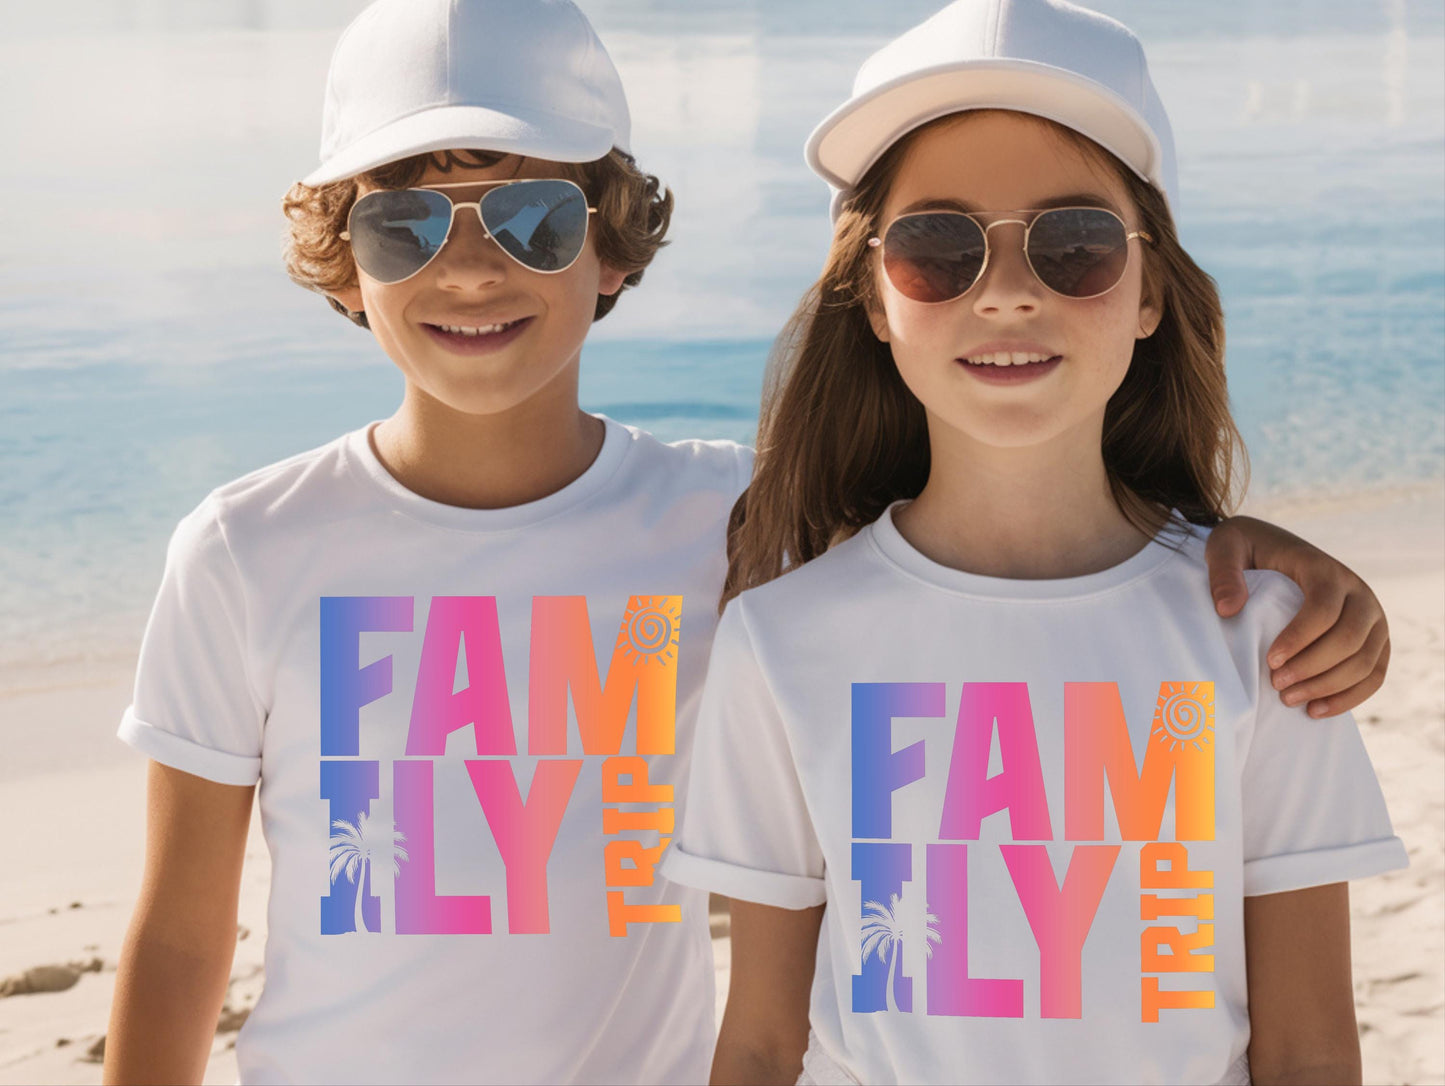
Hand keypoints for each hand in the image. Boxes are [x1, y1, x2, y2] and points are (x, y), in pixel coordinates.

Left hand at [1205, 516, 1388, 717]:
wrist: (1269, 548)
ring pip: (1366, 661)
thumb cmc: (1246, 550)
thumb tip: (1229, 609)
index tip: (1270, 661)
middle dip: (1313, 668)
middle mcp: (1358, 591)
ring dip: (1329, 687)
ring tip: (1289, 700)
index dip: (1300, 639)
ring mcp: (1372, 617)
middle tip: (1276, 686)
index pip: (1324, 608)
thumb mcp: (1225, 547)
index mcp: (1324, 568)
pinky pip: (1375, 674)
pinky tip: (1317, 710)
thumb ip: (1224, 572)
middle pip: (1350, 639)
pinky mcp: (1375, 639)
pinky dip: (1350, 696)